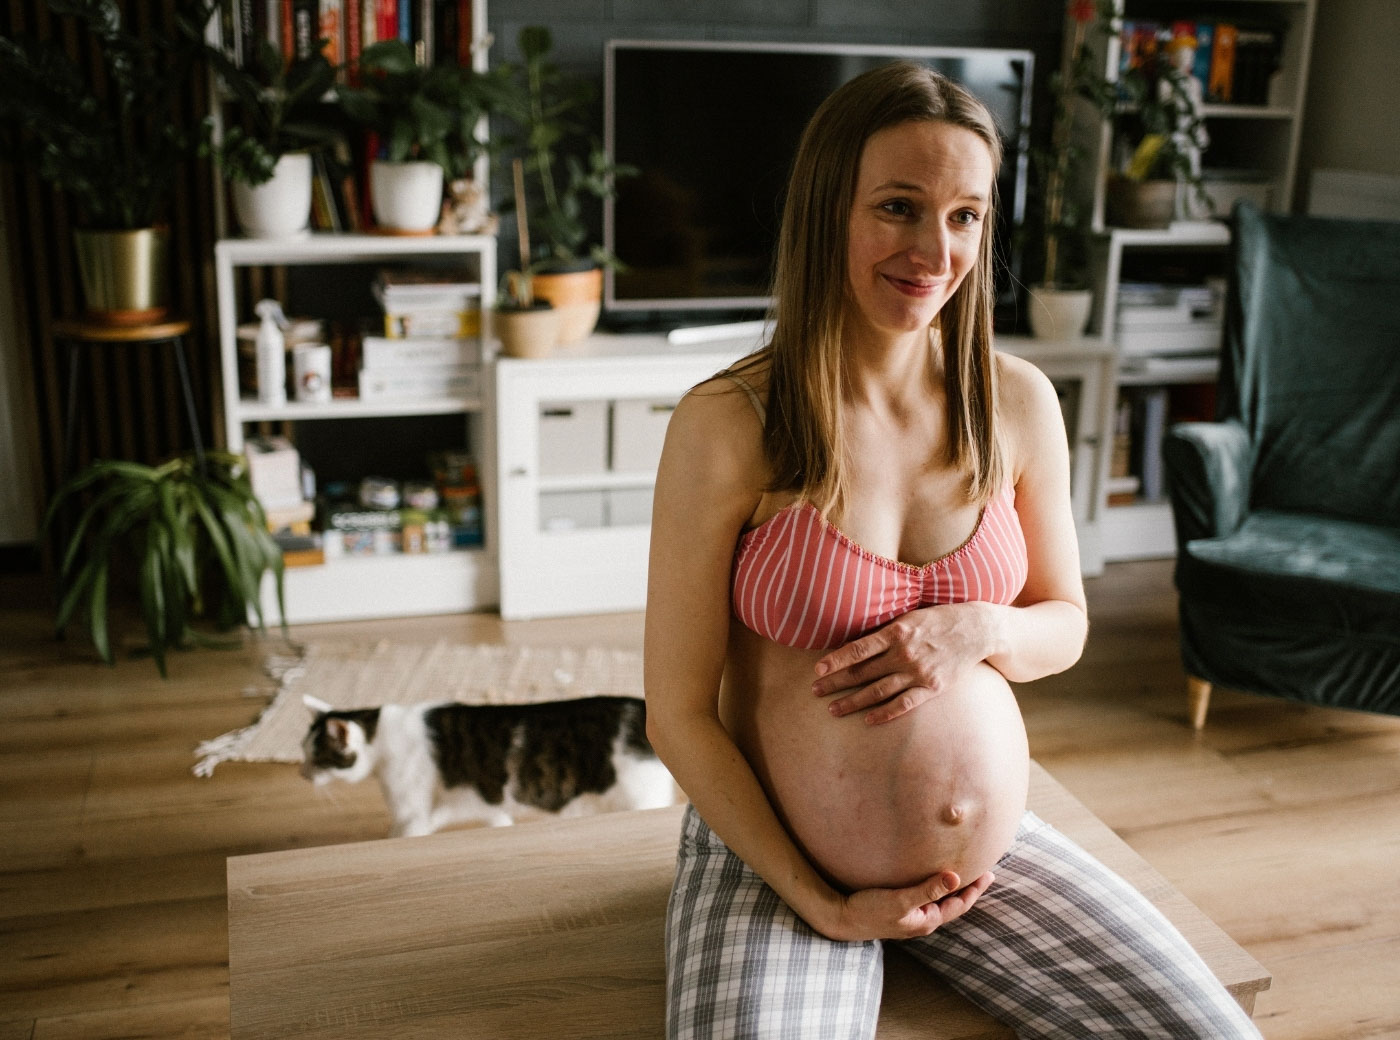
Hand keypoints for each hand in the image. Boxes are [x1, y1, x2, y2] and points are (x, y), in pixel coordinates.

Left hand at [811, 603, 992, 723]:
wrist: (977, 629)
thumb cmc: (937, 619)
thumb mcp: (909, 616)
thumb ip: (885, 630)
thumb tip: (855, 642)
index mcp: (897, 632)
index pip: (858, 648)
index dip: (836, 660)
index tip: (818, 670)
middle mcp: (905, 654)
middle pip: (863, 672)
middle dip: (836, 682)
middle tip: (815, 691)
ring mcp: (919, 673)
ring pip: (878, 691)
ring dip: (853, 702)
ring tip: (833, 709)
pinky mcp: (932, 687)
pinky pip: (904, 704)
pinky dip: (885, 713)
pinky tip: (868, 719)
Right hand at [817, 870, 994, 941]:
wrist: (842, 919)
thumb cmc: (869, 910)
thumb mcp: (900, 900)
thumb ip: (927, 890)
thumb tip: (955, 877)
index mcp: (926, 920)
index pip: (959, 904)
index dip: (975, 889)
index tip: (988, 874)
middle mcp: (922, 920)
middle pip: (953, 904)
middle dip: (969, 890)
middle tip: (985, 873)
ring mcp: (911, 916)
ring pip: (941, 902)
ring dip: (954, 890)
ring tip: (965, 876)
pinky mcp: (901, 909)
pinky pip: (927, 899)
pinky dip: (937, 889)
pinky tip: (934, 881)